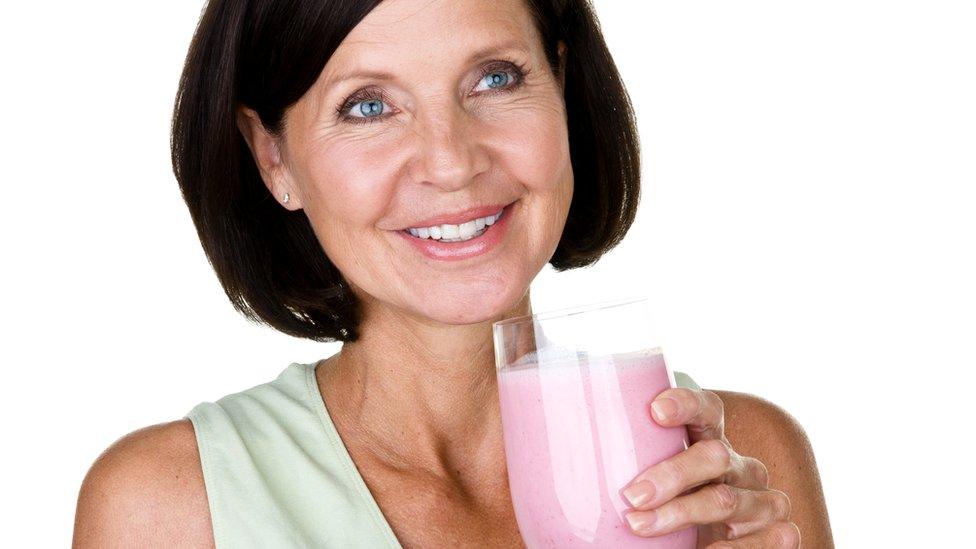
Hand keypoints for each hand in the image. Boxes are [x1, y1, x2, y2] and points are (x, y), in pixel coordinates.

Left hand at [620, 388, 799, 547]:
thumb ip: (606, 453)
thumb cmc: (654, 499)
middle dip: (670, 475)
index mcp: (705, 436)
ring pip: (728, 500)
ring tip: (639, 526)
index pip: (704, 407)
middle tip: (630, 495)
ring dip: (682, 514)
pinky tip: (708, 546)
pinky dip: (739, 545)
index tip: (654, 410)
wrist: (694, 539)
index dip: (685, 403)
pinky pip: (773, 535)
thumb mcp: (635, 470)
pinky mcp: (772, 528)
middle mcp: (735, 462)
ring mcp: (757, 496)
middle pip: (713, 456)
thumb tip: (538, 436)